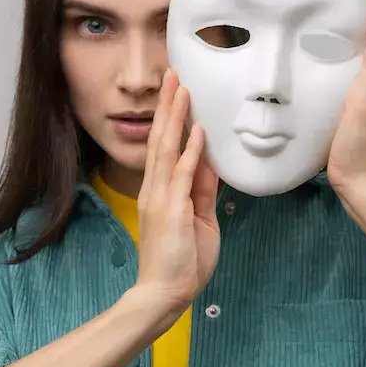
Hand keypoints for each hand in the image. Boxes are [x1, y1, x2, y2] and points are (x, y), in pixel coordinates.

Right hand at [132, 68, 220, 320]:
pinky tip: (197, 129)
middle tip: (174, 74)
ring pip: (168, 147)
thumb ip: (203, 190)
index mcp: (160, 190)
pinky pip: (184, 173)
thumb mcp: (199, 218)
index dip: (171, 118)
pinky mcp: (171, 209)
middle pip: (161, 138)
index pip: (165, 146)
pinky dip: (191, 150)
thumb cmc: (182, 260)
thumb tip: (210, 162)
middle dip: (169, 105)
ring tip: (182, 88)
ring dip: (176, 116)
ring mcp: (161, 197)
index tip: (178, 92)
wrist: (165, 292)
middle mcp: (155, 188)